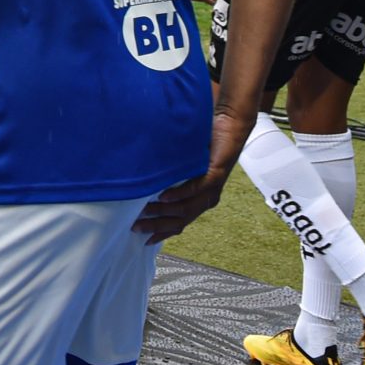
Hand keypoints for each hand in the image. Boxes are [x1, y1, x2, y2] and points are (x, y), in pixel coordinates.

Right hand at [134, 109, 254, 240]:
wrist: (229, 125)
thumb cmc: (204, 144)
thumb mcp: (183, 165)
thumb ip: (169, 176)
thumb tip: (143, 182)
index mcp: (199, 199)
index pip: (179, 223)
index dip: (162, 233)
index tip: (143, 239)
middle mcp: (206, 199)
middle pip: (181, 221)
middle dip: (158, 226)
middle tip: (136, 227)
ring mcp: (212, 189)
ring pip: (187, 208)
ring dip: (164, 212)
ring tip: (145, 212)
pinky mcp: (215, 175)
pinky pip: (196, 189)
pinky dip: (179, 194)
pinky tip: (164, 196)